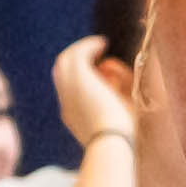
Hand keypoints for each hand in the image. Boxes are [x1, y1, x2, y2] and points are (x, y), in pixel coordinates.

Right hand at [50, 32, 137, 156]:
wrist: (114, 142)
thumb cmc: (124, 135)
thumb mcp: (122, 113)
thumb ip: (119, 91)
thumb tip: (112, 68)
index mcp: (74, 117)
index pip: (69, 91)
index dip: (82, 79)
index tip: (101, 72)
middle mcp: (67, 103)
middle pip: (62, 73)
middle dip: (77, 61)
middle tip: (96, 53)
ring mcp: (70, 90)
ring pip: (66, 62)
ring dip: (82, 50)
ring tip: (101, 45)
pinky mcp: (79, 78)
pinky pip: (78, 54)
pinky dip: (89, 46)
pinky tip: (103, 44)